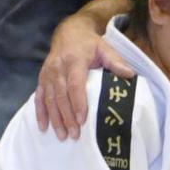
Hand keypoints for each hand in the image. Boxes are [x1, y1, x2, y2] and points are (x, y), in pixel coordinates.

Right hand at [35, 17, 133, 140]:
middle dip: (67, 117)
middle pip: (61, 97)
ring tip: (62, 136)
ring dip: (55, 119)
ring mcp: (47, 74)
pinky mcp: (42, 79)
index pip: (75, 85)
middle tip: (74, 135)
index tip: (82, 120)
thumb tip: (130, 75)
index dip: (78, 103)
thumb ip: (116, 61)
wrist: (68, 32)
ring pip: (50, 100)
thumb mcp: (105, 48)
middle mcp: (57, 68)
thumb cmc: (90, 44)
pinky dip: (40, 113)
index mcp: (74, 61)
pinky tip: (43, 127)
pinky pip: (39, 98)